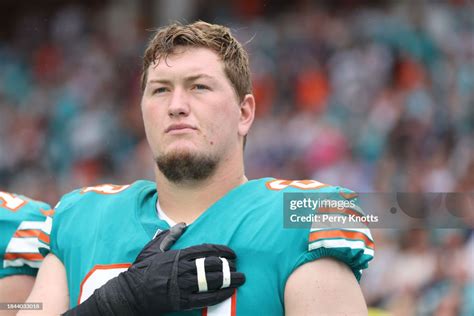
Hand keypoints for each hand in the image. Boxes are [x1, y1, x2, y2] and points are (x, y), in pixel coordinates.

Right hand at [94, 223, 244, 314]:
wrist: (129, 294)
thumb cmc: (141, 270)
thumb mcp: (153, 249)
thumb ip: (169, 236)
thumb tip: (182, 224)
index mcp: (177, 255)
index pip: (206, 250)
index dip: (222, 250)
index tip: (232, 252)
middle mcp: (182, 270)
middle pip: (212, 265)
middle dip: (228, 265)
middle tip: (237, 265)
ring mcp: (182, 286)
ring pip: (211, 281)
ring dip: (228, 279)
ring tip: (240, 278)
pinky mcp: (181, 301)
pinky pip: (205, 298)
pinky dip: (219, 295)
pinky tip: (228, 292)